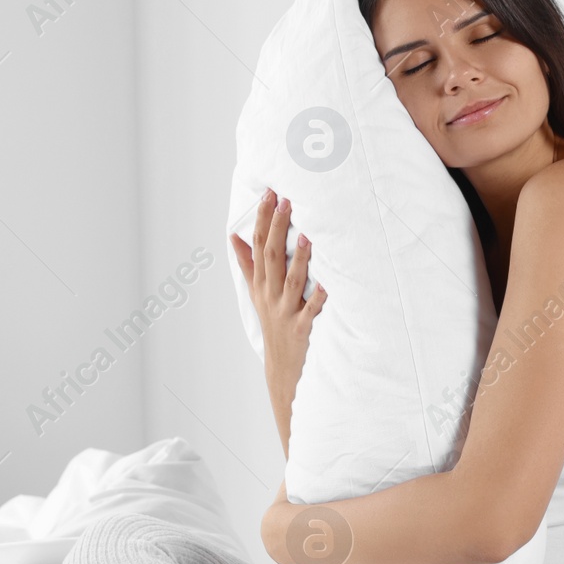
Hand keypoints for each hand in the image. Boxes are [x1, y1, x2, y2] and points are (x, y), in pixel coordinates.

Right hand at [232, 189, 326, 456]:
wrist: (283, 369)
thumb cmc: (274, 326)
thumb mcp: (258, 295)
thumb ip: (248, 264)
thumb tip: (235, 235)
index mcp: (261, 285)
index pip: (258, 246)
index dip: (262, 219)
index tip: (269, 193)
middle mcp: (271, 296)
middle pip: (272, 257)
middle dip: (278, 227)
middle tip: (286, 199)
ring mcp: (286, 312)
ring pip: (291, 281)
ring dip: (300, 258)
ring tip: (308, 234)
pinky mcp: (302, 329)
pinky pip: (312, 311)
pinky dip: (319, 297)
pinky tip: (328, 283)